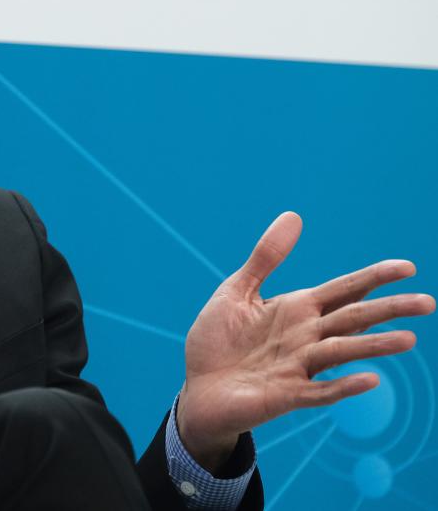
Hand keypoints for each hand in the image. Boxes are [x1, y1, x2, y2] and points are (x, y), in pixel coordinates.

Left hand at [177, 211, 434, 471]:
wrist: (196, 388)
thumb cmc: (218, 340)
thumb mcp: (237, 291)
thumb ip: (266, 258)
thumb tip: (295, 216)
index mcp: (297, 310)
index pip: (344, 290)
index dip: (373, 278)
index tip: (408, 267)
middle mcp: (306, 337)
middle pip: (353, 318)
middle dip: (389, 310)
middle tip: (428, 303)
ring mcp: (299, 367)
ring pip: (343, 352)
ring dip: (374, 345)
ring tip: (408, 339)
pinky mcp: (286, 395)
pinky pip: (320, 391)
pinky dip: (344, 385)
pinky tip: (370, 379)